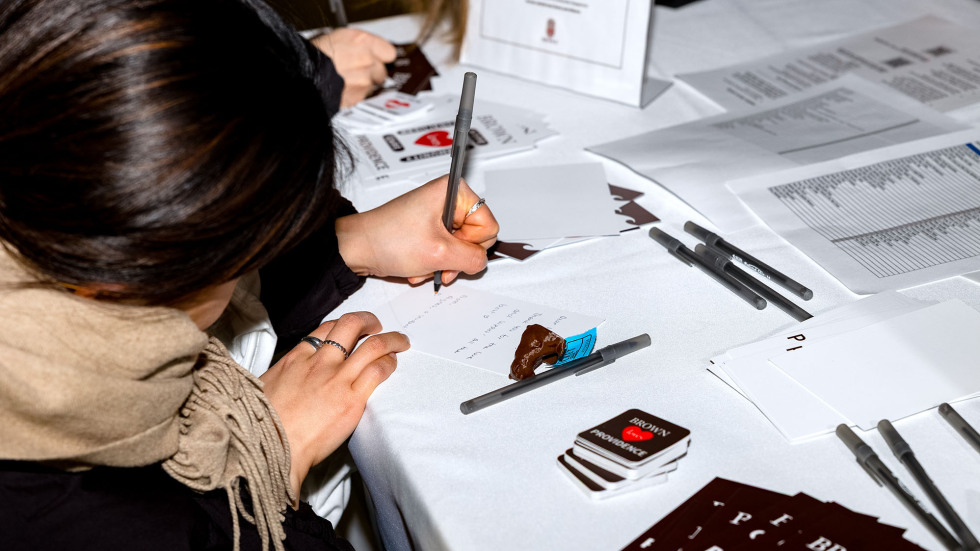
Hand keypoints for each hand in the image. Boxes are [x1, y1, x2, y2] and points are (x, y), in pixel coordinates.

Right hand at [259, 312, 409, 500]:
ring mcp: (337, 379)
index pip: (326, 328)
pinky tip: (393, 364)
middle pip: (350, 325)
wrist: (271, 447)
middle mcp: (320, 362)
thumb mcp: (265, 388)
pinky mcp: (352, 399)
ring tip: (400, 341)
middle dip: (368, 320)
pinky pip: (378, 371)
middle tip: (376, 326)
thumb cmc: (264, 424)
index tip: (350, 330)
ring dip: (391, 339)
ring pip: (372, 345)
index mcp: (297, 358)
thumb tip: (286, 379)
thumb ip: (283, 377)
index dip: (342, 325)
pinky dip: (389, 363)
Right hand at [311, 29, 396, 107]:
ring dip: (364, 83)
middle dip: (372, 71)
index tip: (379, 58)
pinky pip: (363, 96)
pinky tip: (343, 87)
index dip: (382, 56)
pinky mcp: (358, 96)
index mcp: (362, 41)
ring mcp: (364, 80)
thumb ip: (358, 44)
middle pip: (382, 70)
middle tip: (358, 69)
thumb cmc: (315, 55)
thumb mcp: (337, 37)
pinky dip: (355, 93)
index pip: (389, 52)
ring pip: (373, 85)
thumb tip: (365, 49)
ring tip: (347, 79)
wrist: (304, 74)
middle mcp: (367, 60)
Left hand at [335, 175, 498, 285]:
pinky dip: (433, 263)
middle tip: (439, 262)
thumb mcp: (439, 253)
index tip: (451, 248)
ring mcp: (438, 215)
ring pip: (460, 249)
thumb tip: (481, 261)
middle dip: (456, 257)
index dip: (472, 244)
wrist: (357, 248)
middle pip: (474, 238)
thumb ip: (472, 258)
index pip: (488, 225)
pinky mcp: (428, 229)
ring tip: (423, 265)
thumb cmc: (388, 239)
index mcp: (455, 191)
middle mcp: (448, 199)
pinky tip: (417, 266)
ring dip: (443, 264)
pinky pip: (445, 251)